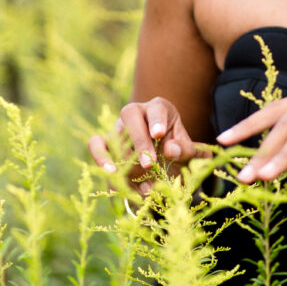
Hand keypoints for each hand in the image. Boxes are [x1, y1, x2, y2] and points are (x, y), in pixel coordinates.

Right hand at [88, 97, 212, 193]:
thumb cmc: (178, 153)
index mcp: (159, 109)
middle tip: (149, 164)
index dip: (157, 120)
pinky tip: (111, 172)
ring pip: (116, 133)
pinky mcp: (106, 142)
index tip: (159, 134)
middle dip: (139, 140)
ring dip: (126, 157)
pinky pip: (96, 143)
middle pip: (130, 115)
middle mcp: (137, 113)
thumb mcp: (189, 153)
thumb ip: (185, 150)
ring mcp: (119, 126)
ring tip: (137, 176)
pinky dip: (100, 156)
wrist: (165, 168)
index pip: (156, 108)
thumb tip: (170, 149)